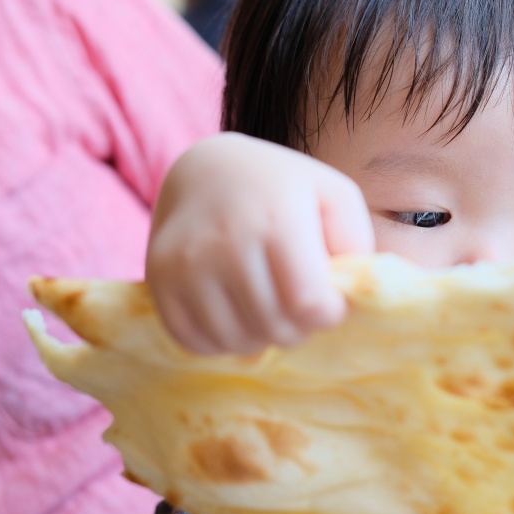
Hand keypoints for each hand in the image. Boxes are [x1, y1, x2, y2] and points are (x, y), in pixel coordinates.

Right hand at [146, 133, 373, 353]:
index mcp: (276, 219)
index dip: (328, 313)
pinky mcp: (159, 282)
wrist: (206, 170)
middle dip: (297, 327)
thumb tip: (348, 295)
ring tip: (266, 307)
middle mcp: (226, 241)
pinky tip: (234, 312)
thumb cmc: (283, 189)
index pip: (309, 304)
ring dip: (260, 337)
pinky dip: (221, 340)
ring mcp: (186, 263)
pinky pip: (196, 343)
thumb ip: (355, 243)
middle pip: (276, 329)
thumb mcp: (333, 196)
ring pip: (237, 342)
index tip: (327, 298)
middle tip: (295, 304)